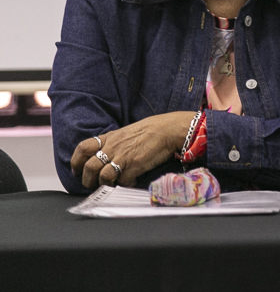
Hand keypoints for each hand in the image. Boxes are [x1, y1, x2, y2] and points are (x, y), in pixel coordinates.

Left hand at [71, 111, 194, 188]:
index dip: (76, 161)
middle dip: (87, 180)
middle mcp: (113, 147)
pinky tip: (130, 181)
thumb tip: (104, 155)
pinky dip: (124, 184)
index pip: (83, 148)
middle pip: (89, 167)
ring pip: (102, 176)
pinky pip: (122, 181)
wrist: (168, 130)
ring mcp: (123, 157)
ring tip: (110, 186)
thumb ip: (113, 143)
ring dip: (104, 185)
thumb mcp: (126, 132)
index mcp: (110, 138)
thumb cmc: (150, 130)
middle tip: (91, 184)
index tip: (77, 170)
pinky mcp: (134, 165)